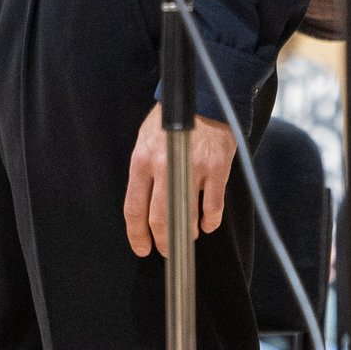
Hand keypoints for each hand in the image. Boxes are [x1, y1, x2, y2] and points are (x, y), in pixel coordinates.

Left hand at [123, 106, 236, 258]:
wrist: (202, 100)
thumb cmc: (171, 123)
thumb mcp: (146, 141)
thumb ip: (144, 173)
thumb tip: (144, 209)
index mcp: (142, 160)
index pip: (134, 207)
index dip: (137, 234)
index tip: (142, 248)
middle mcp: (164, 166)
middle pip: (160, 218)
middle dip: (163, 241)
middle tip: (167, 249)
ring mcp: (192, 168)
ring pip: (187, 216)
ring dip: (187, 232)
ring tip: (188, 234)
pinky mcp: (216, 169)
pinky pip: (213, 208)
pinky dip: (210, 221)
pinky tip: (207, 223)